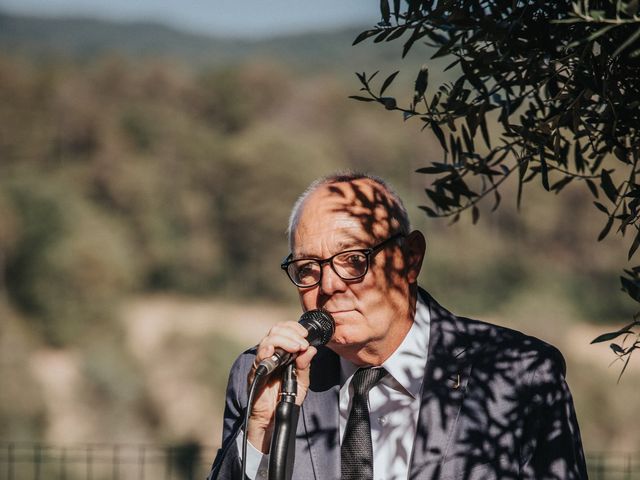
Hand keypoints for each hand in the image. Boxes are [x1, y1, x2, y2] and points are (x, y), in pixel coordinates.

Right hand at [246, 320, 317, 452]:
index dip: (294, 328)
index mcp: (282, 353)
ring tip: (295, 348)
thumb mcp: (301, 382)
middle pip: (275, 331)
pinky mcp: (255, 373)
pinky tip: (273, 350)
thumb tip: (311, 349)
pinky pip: (258, 359)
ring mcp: (262, 362)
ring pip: (267, 340)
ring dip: (283, 340)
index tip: (305, 334)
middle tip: (302, 343)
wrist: (274, 418)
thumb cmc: (285, 399)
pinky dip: (265, 351)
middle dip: (291, 333)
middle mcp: (271, 354)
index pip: (284, 330)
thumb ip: (305, 366)